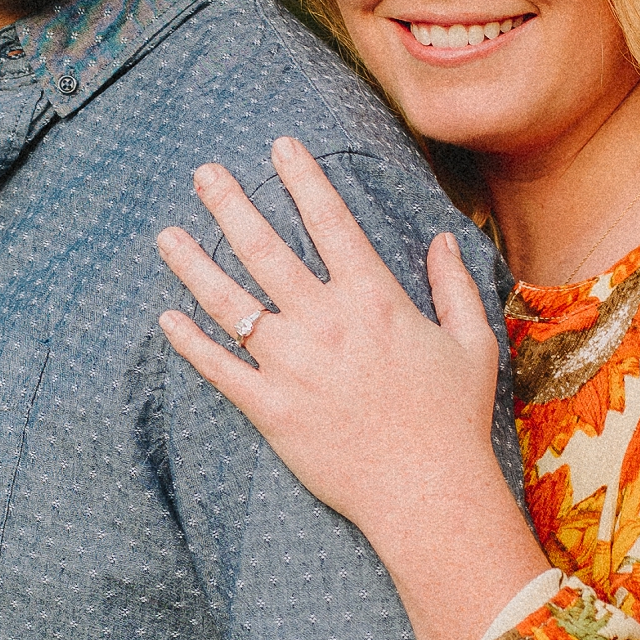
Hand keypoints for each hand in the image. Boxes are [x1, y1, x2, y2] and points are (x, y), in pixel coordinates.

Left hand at [155, 136, 549, 639]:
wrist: (429, 493)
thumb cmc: (454, 420)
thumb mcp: (473, 342)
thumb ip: (454, 285)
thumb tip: (442, 238)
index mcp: (373, 299)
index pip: (330, 220)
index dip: (302, 178)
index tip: (281, 146)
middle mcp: (324, 322)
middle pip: (264, 248)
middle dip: (230, 204)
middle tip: (203, 174)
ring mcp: (292, 365)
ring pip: (229, 303)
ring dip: (193, 264)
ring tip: (166, 236)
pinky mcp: (271, 409)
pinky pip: (220, 369)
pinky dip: (190, 342)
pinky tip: (166, 318)